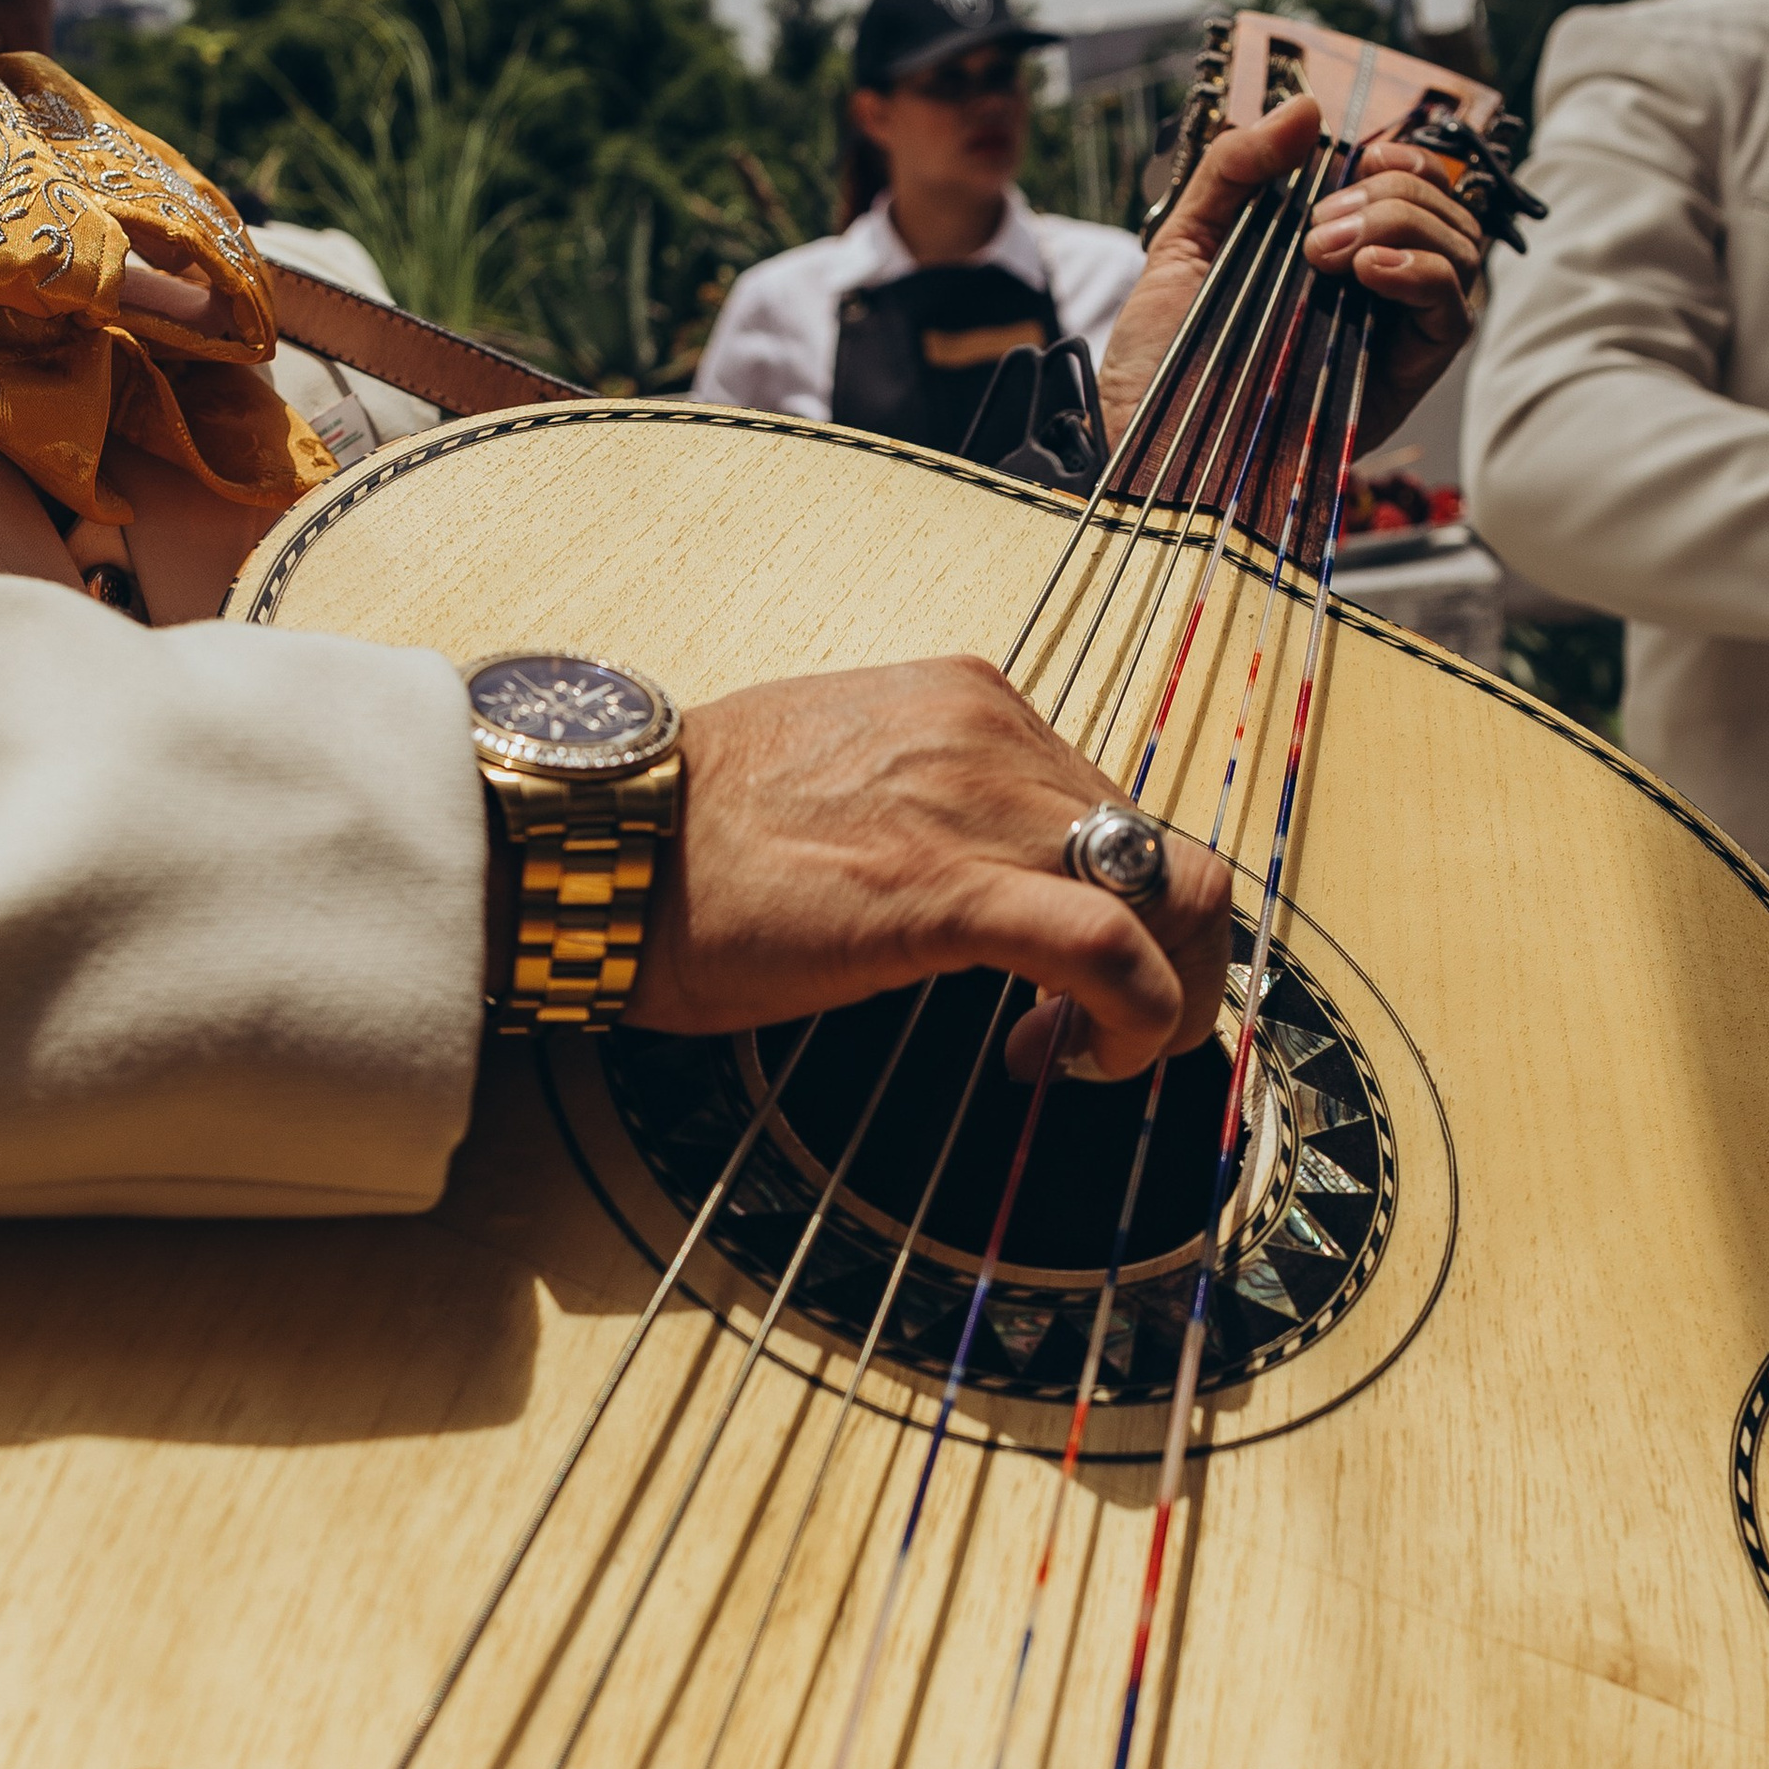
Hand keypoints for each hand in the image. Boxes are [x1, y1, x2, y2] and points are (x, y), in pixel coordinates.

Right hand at [621, 657, 1232, 1078]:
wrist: (596, 844)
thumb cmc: (689, 841)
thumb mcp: (840, 794)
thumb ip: (928, 817)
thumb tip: (975, 890)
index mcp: (969, 706)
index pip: (1114, 807)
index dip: (1120, 910)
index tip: (1064, 989)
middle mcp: (993, 735)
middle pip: (1166, 853)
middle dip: (1164, 963)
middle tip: (1101, 1037)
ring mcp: (979, 804)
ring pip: (1172, 895)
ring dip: (1155, 999)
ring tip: (1084, 1059)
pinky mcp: (948, 888)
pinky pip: (1108, 948)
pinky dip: (1134, 1017)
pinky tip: (1083, 1063)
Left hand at [1096, 98, 1484, 455]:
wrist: (1147, 434)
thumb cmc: (1161, 351)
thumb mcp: (1186, 238)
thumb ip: (1238, 166)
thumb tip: (1306, 108)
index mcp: (1333, 249)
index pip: (1413, 186)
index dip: (1406, 159)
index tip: (1362, 156)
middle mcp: (1374, 287)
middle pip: (1443, 210)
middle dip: (1392, 195)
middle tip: (1317, 227)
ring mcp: (1393, 332)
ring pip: (1459, 251)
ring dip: (1405, 226)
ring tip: (1328, 251)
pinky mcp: (1403, 378)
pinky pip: (1454, 312)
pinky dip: (1421, 274)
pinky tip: (1366, 272)